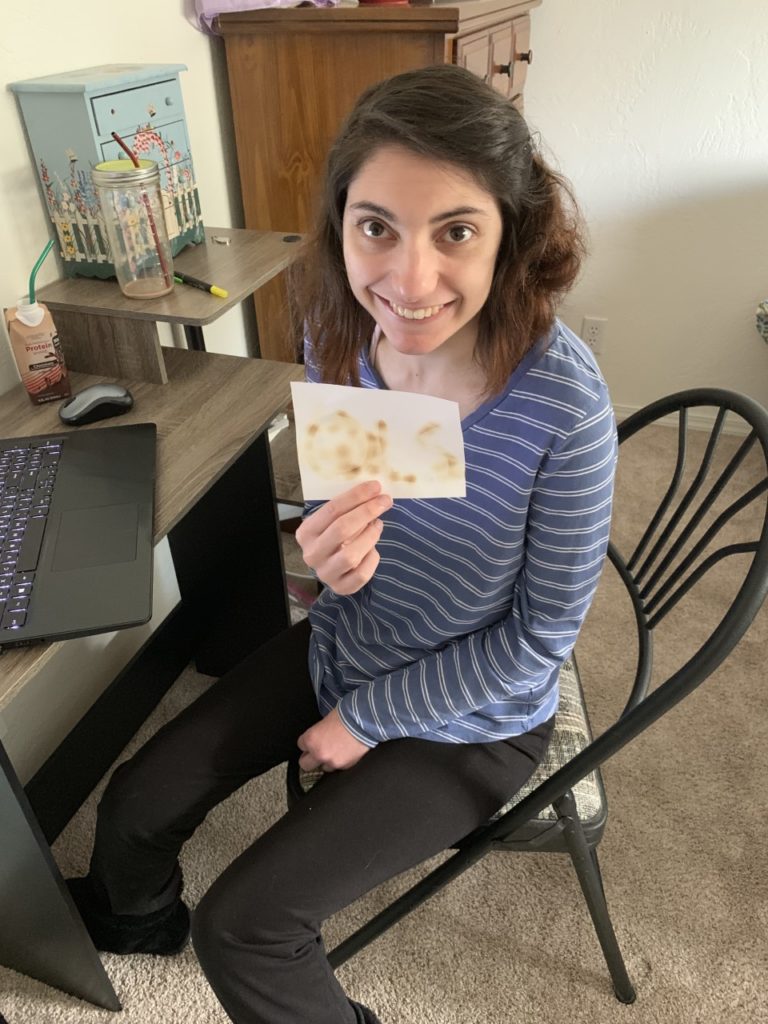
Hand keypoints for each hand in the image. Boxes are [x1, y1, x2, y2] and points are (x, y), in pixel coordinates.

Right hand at [295, 480, 392, 594]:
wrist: (332, 567)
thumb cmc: (335, 537)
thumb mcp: (332, 521)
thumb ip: (346, 509)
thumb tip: (373, 491)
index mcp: (306, 533)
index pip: (331, 510)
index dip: (356, 496)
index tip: (375, 486)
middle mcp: (312, 554)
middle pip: (341, 529)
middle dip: (367, 512)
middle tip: (384, 501)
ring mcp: (325, 573)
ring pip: (351, 555)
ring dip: (370, 536)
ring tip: (378, 525)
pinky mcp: (341, 587)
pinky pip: (362, 574)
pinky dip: (372, 559)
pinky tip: (373, 550)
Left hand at [297, 707, 370, 771]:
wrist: (365, 720)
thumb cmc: (347, 715)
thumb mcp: (326, 720)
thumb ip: (318, 732)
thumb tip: (318, 737)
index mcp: (311, 739)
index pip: (301, 745)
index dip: (307, 742)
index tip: (312, 740)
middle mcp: (319, 753)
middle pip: (305, 764)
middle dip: (310, 758)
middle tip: (315, 753)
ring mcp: (332, 762)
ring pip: (322, 768)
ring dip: (326, 761)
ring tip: (334, 751)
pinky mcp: (345, 766)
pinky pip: (337, 767)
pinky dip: (339, 761)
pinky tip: (344, 752)